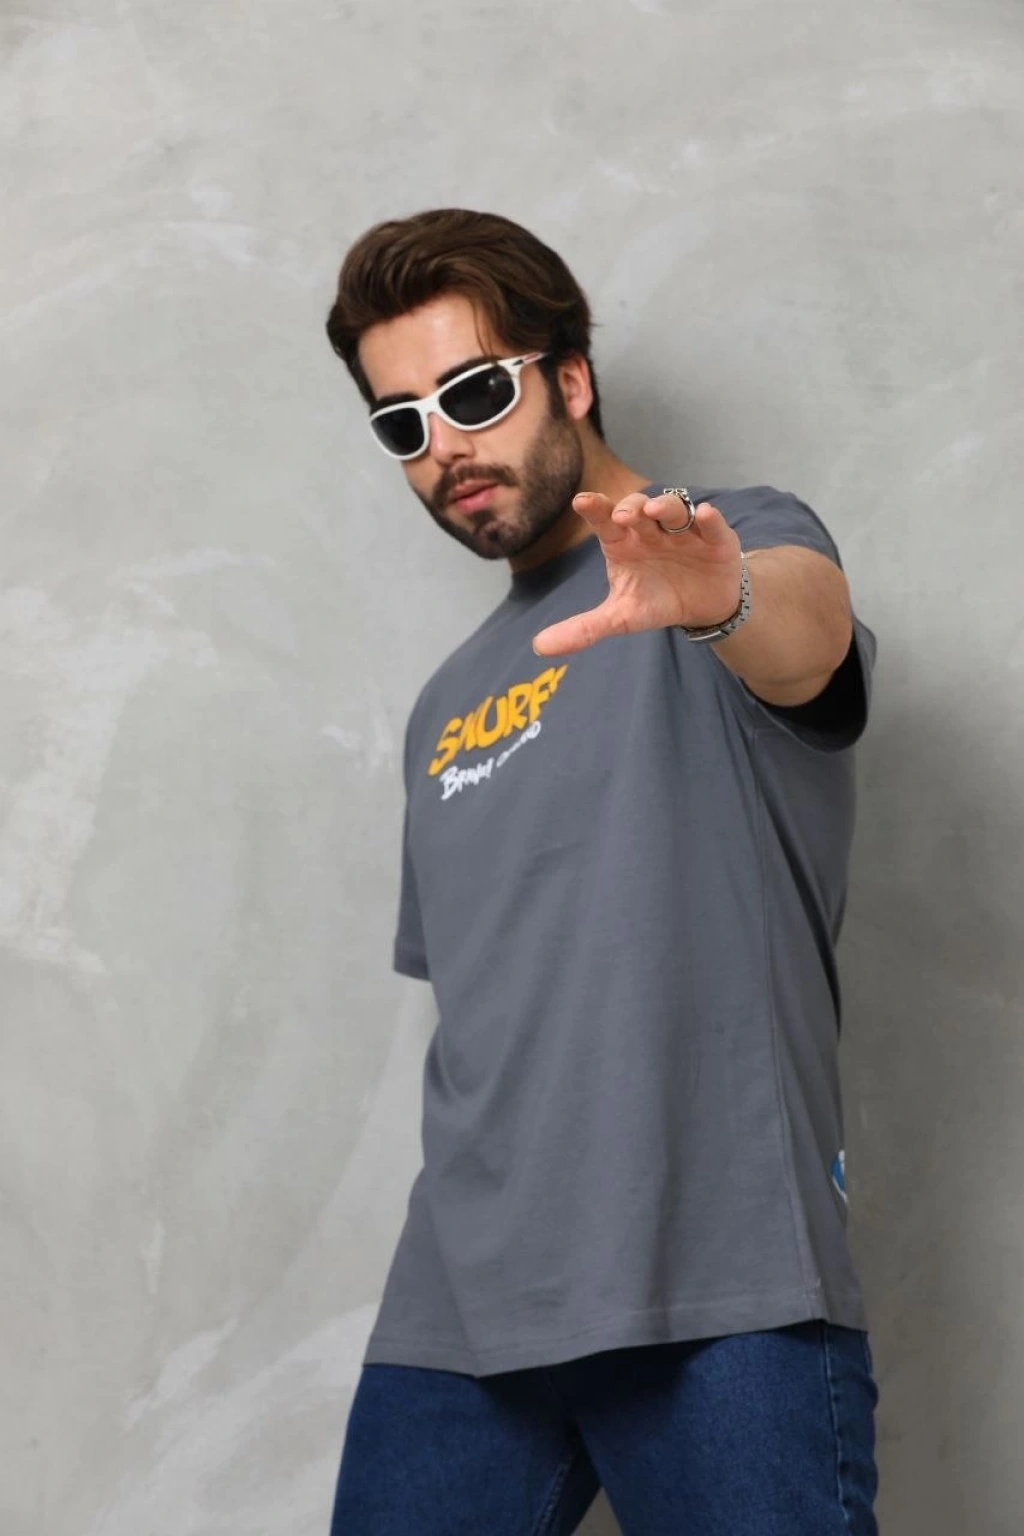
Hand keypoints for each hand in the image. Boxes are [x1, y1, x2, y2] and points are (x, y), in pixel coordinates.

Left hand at [532, 491, 741, 656]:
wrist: (703, 607)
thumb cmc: (657, 600)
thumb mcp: (621, 617)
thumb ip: (583, 628)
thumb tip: (539, 646)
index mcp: (624, 542)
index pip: (605, 521)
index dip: (595, 508)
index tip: (581, 502)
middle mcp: (651, 529)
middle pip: (638, 508)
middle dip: (631, 508)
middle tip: (624, 516)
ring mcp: (683, 530)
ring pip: (673, 509)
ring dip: (665, 506)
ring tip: (656, 511)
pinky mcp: (715, 538)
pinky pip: (711, 524)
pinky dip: (708, 519)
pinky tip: (703, 514)